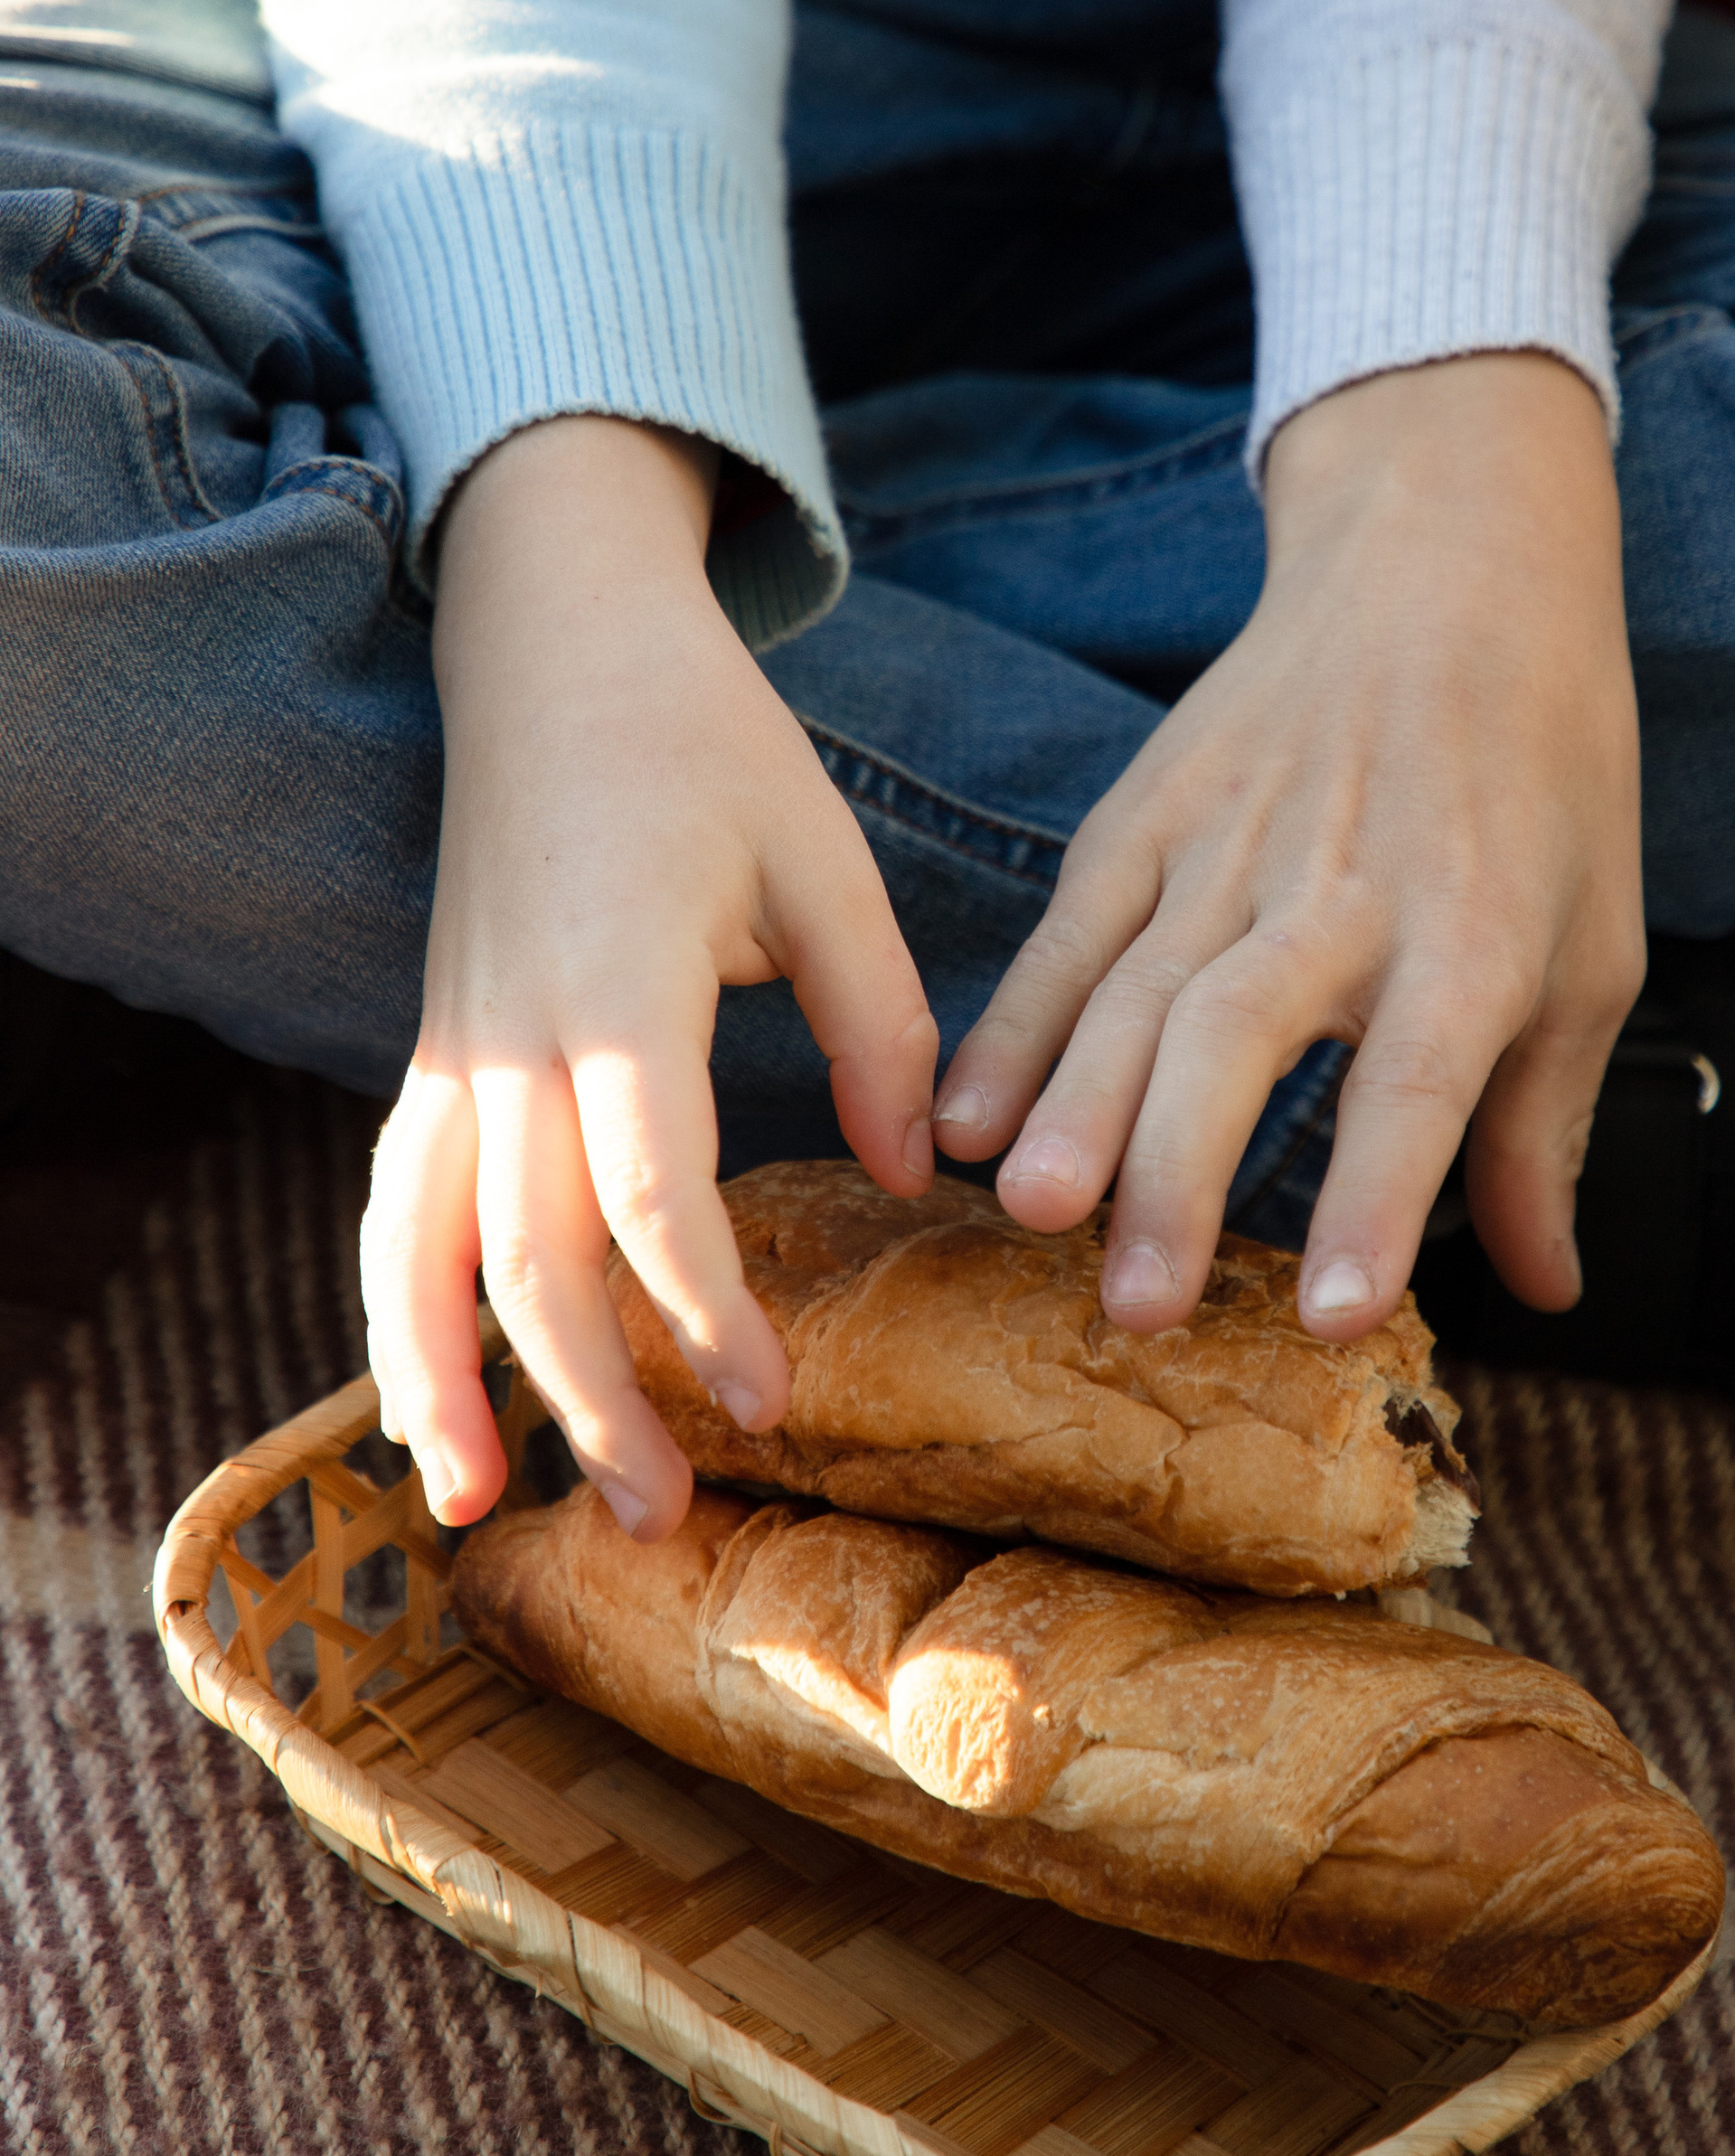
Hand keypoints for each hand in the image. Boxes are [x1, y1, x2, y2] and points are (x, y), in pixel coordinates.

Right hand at [362, 417, 938, 1537]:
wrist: (553, 644)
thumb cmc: (704, 743)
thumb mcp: (823, 860)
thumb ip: (879, 1021)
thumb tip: (917, 1174)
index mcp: (618, 981)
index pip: (645, 1189)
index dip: (701, 1309)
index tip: (771, 1399)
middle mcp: (510, 1032)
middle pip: (526, 1256)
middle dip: (588, 1396)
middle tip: (665, 1511)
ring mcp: (452, 1045)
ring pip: (421, 1247)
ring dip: (447, 1383)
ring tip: (481, 1509)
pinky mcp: (431, 1050)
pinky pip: (396, 1206)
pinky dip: (397, 1313)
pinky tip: (428, 1406)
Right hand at [931, 353, 1643, 1338]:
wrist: (1451, 559)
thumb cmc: (1543, 770)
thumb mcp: (1593, 944)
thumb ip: (1543, 1126)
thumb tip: (1545, 1289)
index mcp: (1474, 930)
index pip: (1420, 1080)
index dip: (1377, 1198)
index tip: (1338, 1319)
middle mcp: (1343, 889)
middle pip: (1243, 1032)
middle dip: (1180, 1171)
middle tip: (1135, 1304)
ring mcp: (1231, 843)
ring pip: (1137, 986)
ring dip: (1078, 1108)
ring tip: (1032, 1215)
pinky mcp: (1150, 810)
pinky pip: (1069, 931)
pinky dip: (1012, 1026)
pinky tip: (964, 1119)